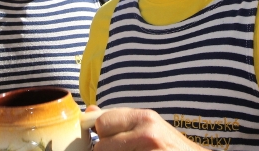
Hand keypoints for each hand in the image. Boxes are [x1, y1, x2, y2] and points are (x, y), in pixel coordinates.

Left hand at [88, 107, 205, 150]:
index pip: (102, 123)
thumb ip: (119, 120)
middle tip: (124, 150)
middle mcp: (147, 133)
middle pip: (102, 146)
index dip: (102, 135)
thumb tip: (89, 112)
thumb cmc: (169, 146)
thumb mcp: (147, 127)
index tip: (108, 141)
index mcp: (144, 118)